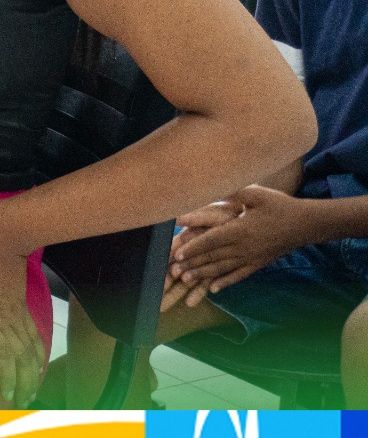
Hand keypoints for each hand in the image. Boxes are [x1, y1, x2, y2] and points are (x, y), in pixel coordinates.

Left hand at [0, 216, 43, 406]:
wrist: (1, 231)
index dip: (5, 374)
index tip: (5, 393)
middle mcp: (1, 317)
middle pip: (18, 357)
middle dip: (21, 382)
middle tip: (19, 403)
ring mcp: (14, 311)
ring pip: (28, 348)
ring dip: (32, 371)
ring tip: (30, 392)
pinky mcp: (21, 304)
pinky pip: (33, 334)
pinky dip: (37, 352)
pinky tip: (37, 363)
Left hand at [168, 186, 308, 303]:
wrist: (306, 224)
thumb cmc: (279, 205)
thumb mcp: (255, 194)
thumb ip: (232, 194)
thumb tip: (211, 190)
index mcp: (241, 229)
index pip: (211, 241)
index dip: (193, 248)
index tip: (176, 254)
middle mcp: (244, 247)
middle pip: (213, 257)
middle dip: (192, 264)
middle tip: (172, 271)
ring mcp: (252, 258)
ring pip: (223, 268)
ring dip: (203, 275)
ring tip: (185, 280)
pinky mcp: (259, 263)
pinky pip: (239, 275)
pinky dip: (225, 282)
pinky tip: (213, 289)